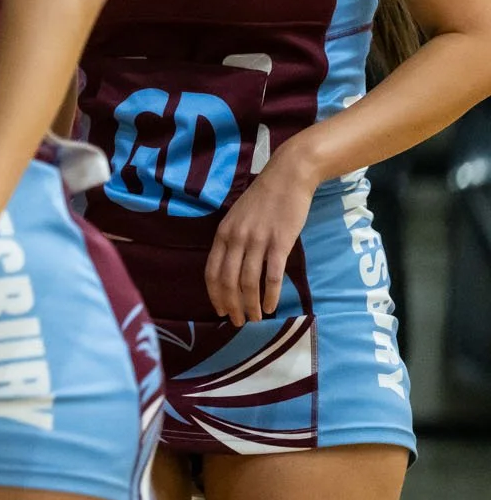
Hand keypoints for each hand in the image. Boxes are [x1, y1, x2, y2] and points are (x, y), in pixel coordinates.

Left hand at [205, 144, 316, 324]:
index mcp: (223, 233)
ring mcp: (257, 241)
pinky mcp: (279, 242)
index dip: (215, 294)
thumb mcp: (237, 217)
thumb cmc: (264, 198)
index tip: (220, 310)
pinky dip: (270, 295)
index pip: (212, 271)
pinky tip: (271, 307)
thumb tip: (231, 267)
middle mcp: (236, 238)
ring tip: (255, 319)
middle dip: (231, 305)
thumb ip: (232, 240)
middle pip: (228, 281)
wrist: (288, 177)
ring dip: (251, 304)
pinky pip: (272, 275)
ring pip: (248, 282)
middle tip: (238, 322)